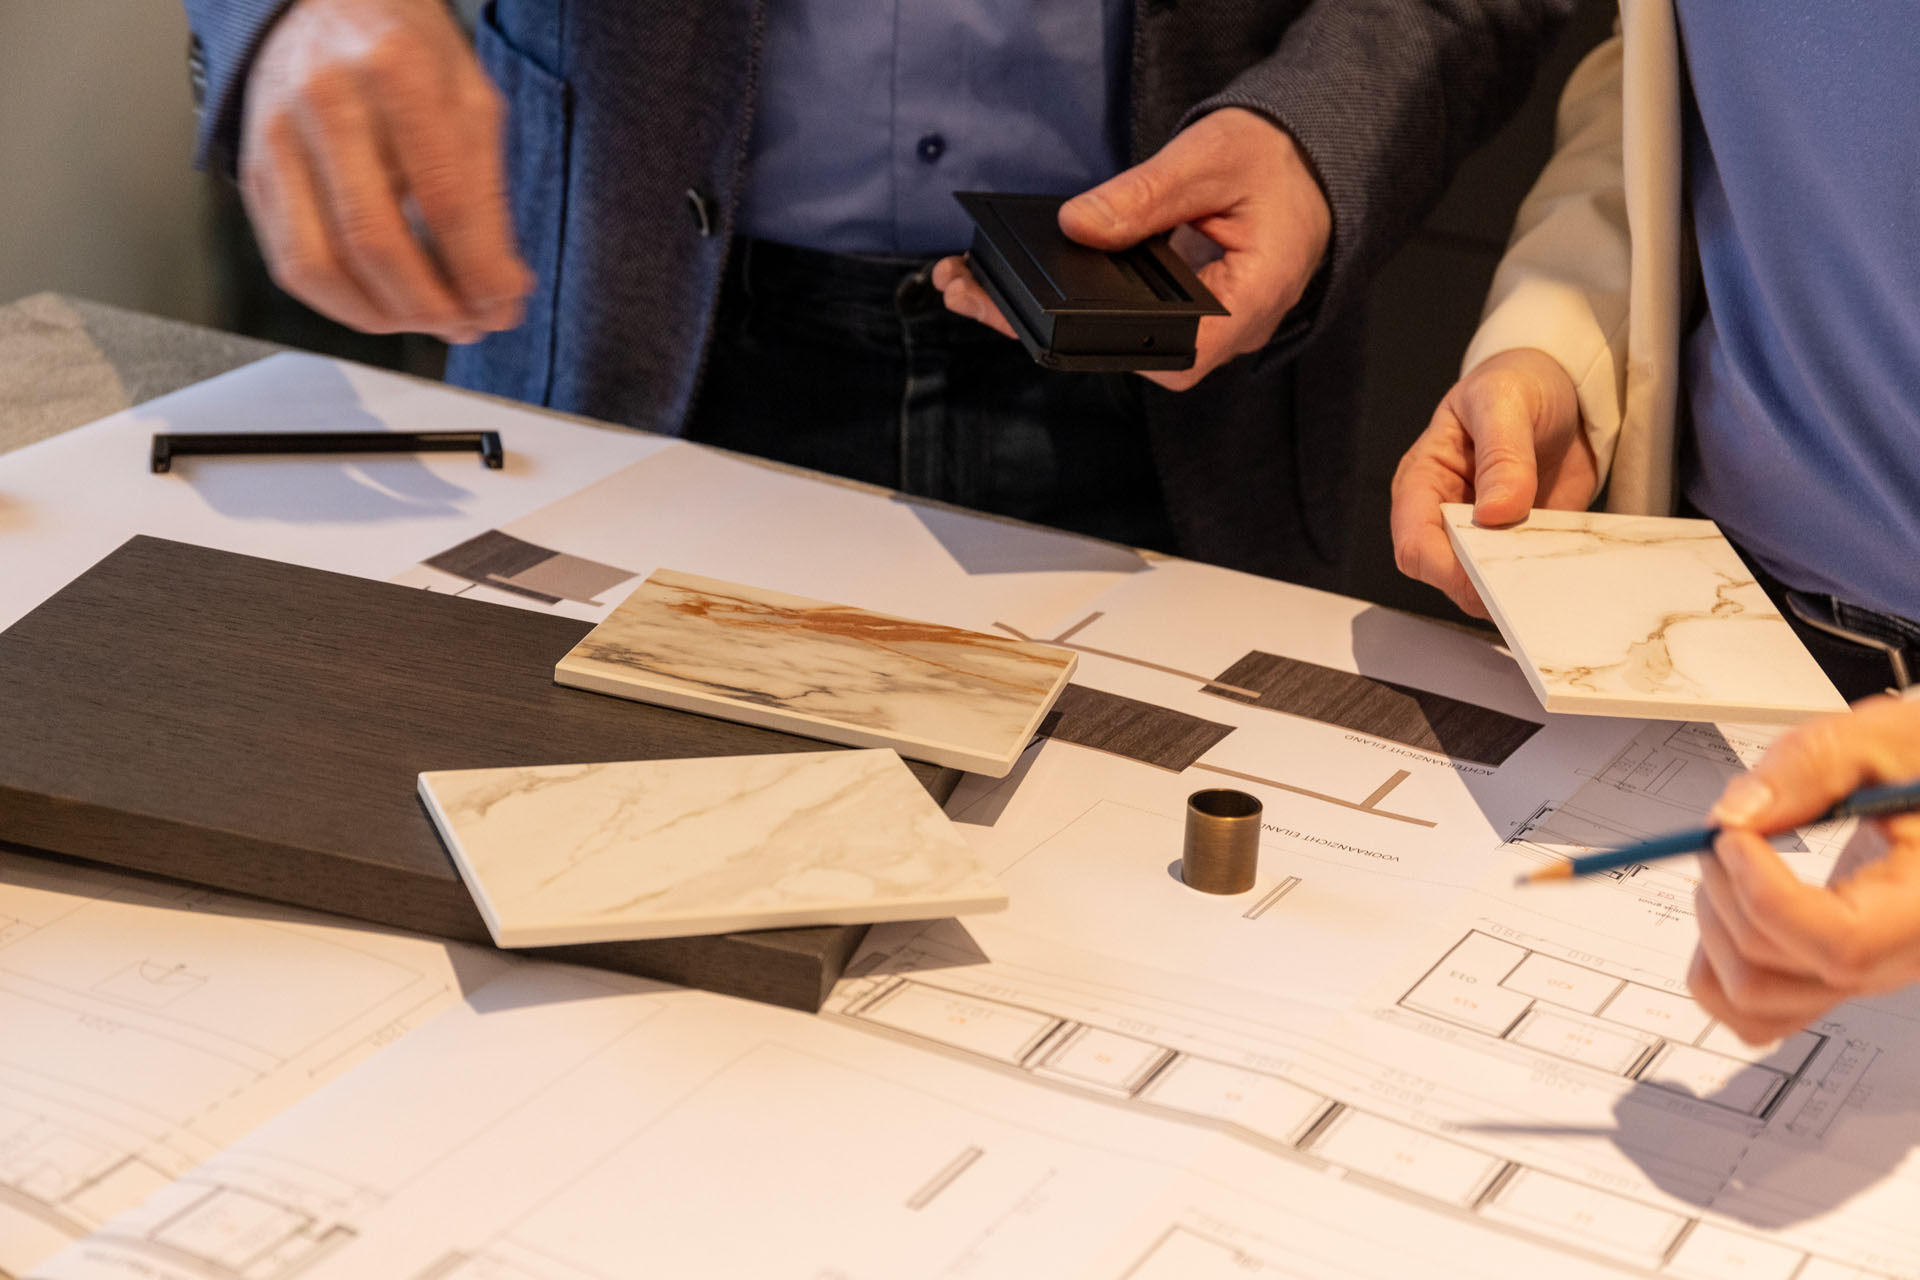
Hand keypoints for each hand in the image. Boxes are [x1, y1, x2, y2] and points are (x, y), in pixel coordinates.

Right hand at [239, 0, 532, 342]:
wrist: (326, 2)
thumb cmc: (409, 51)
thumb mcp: (471, 100)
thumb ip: (487, 193)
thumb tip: (500, 288)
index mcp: (393, 73)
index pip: (443, 201)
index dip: (479, 271)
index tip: (506, 304)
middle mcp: (324, 103)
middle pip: (374, 242)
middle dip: (432, 306)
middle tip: (472, 323)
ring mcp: (276, 137)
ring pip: (320, 266)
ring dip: (385, 318)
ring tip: (432, 321)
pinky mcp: (252, 170)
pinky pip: (290, 263)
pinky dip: (343, 303)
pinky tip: (384, 304)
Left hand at [930, 107, 1331, 391]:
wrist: (1309, 161)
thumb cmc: (1280, 162)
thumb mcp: (1212, 160)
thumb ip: (1148, 196)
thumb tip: (1078, 226)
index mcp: (1248, 304)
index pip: (1172, 355)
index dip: (1101, 342)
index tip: (1033, 322)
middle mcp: (1223, 332)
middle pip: (1124, 352)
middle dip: (1040, 331)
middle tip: (969, 295)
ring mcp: (1199, 327)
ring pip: (1112, 340)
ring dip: (1038, 319)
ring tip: (968, 288)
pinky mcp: (1176, 310)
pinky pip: (1116, 318)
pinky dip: (1064, 301)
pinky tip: (1009, 284)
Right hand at [1389, 347, 1594, 617]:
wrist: (1563, 386)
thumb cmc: (1515, 385)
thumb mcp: (1503, 404)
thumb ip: (1502, 455)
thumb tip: (1495, 512)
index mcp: (1423, 482)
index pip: (1415, 545)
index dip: (1446, 567)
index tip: (1488, 568)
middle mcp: (1447, 516)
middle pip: (1449, 576)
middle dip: (1486, 585)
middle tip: (1530, 574)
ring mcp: (1486, 535)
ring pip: (1489, 586)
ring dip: (1521, 585)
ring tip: (1553, 569)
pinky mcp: (1524, 542)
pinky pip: (1531, 575)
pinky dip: (1549, 576)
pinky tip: (1570, 566)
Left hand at [1689, 698, 1919, 1043]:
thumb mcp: (1881, 738)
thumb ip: (1808, 768)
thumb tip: (1735, 814)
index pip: (1838, 944)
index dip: (1763, 893)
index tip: (1733, 837)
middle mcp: (1898, 957)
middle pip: (1777, 976)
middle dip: (1724, 898)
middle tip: (1726, 836)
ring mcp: (1861, 975)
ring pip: (1755, 1005)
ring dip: (1713, 935)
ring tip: (1729, 871)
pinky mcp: (1830, 975)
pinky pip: (1759, 1014)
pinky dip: (1719, 969)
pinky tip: (1726, 909)